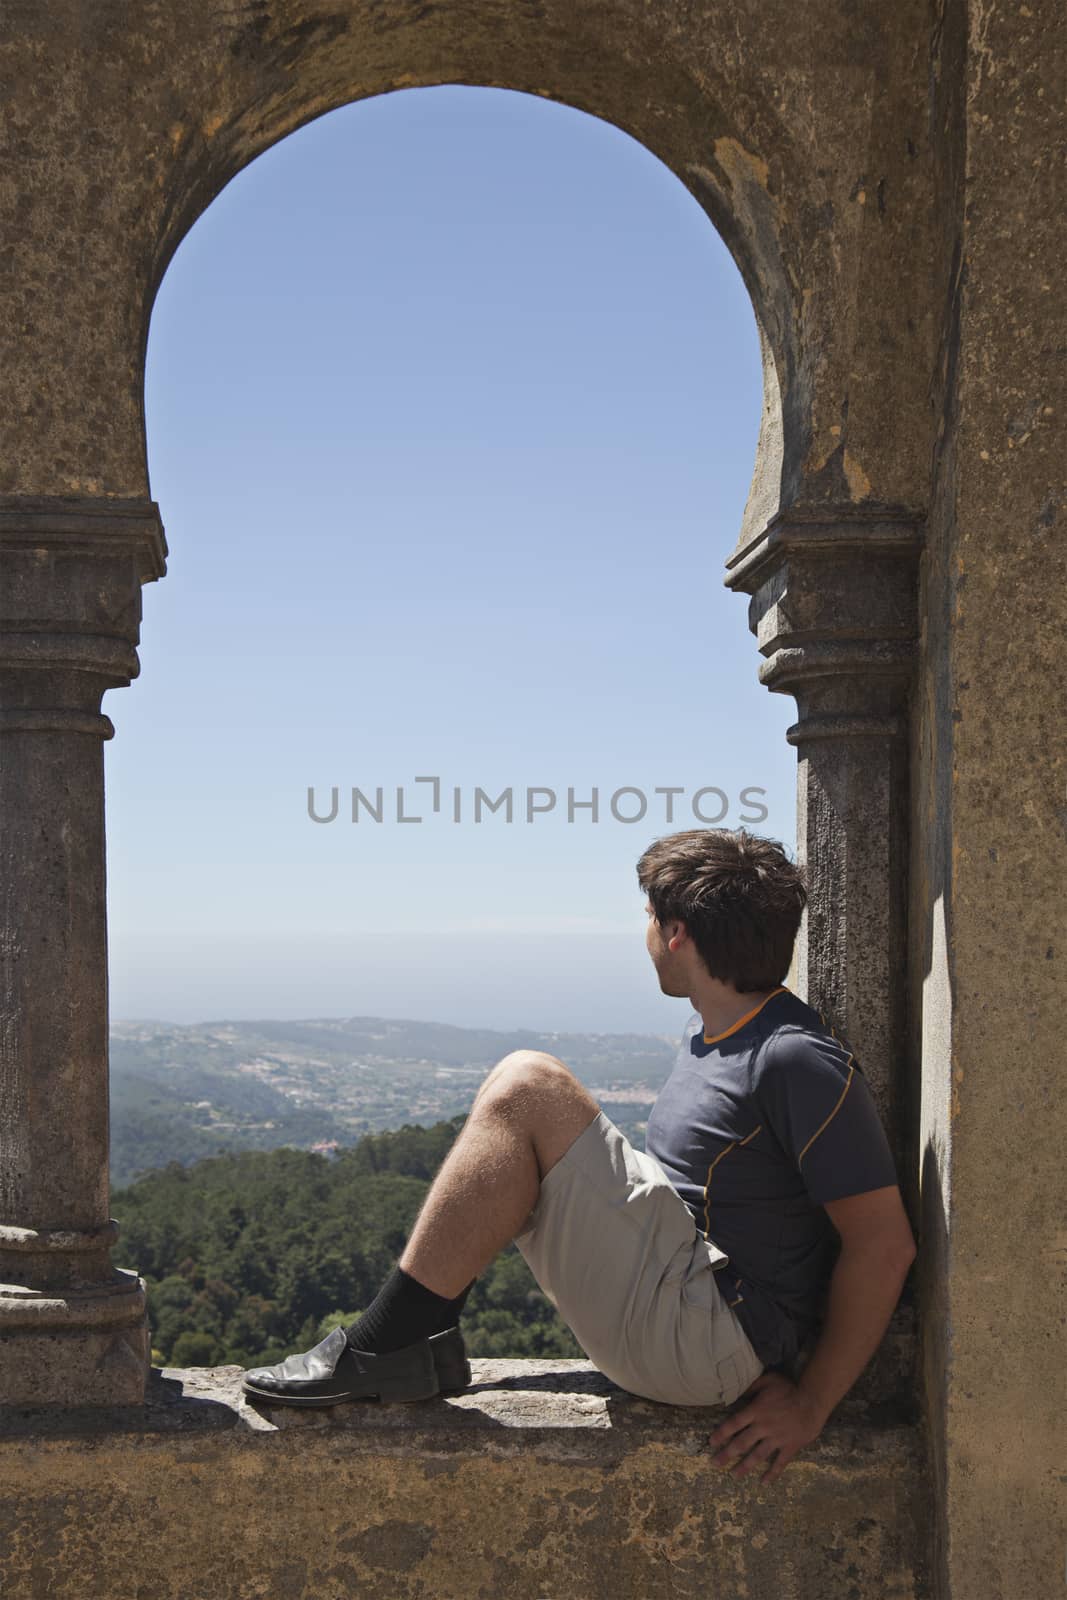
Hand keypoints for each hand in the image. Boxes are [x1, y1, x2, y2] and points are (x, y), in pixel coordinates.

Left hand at [705, 1370, 825, 1483]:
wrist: (812, 1401)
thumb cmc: (789, 1389)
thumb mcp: (768, 1380)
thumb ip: (751, 1387)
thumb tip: (736, 1392)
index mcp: (756, 1411)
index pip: (733, 1424)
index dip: (721, 1434)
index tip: (711, 1443)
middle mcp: (763, 1427)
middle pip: (741, 1443)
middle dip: (727, 1454)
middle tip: (714, 1464)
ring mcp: (776, 1439)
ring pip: (757, 1456)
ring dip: (744, 1467)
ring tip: (733, 1475)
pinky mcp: (789, 1447)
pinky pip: (779, 1463)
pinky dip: (772, 1474)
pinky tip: (763, 1482)